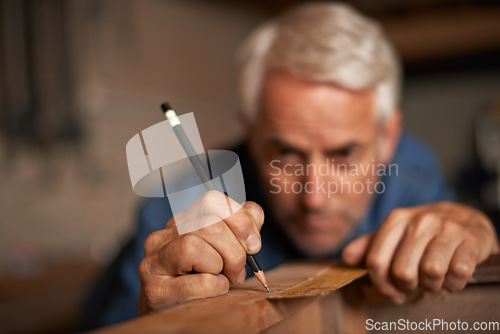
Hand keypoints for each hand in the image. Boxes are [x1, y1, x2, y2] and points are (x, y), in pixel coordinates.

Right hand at [139, 190, 263, 314]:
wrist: (173, 316)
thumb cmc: (201, 281)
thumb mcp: (223, 251)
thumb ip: (240, 229)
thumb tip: (254, 218)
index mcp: (181, 222)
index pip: (212, 201)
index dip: (240, 219)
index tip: (253, 245)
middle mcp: (163, 236)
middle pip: (209, 225)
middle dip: (234, 251)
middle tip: (238, 271)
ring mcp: (154, 261)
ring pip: (194, 246)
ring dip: (219, 266)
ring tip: (222, 279)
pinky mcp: (155, 289)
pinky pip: (198, 280)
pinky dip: (215, 287)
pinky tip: (213, 291)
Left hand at [342, 201, 498, 302]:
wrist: (466, 219)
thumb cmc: (424, 231)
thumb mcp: (394, 232)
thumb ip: (369, 245)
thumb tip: (346, 258)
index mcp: (396, 219)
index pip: (376, 261)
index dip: (381, 284)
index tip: (391, 291)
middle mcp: (420, 221)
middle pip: (402, 272)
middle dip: (407, 287)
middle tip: (414, 284)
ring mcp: (447, 229)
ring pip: (430, 273)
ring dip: (431, 285)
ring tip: (433, 278)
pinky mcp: (470, 242)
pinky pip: (456, 275)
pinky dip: (453, 283)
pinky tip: (451, 274)